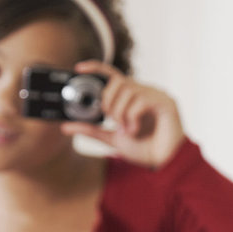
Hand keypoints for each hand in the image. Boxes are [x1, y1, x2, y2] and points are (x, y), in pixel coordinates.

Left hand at [61, 60, 184, 168]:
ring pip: (128, 91)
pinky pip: (142, 100)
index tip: (79, 68)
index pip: (113, 75)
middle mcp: (145, 92)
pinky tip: (136, 130)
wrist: (164, 163)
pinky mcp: (166, 102)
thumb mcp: (112, 138)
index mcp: (132, 97)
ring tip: (127, 130)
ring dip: (121, 113)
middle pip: (118, 81)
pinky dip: (133, 117)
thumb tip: (66, 126)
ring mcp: (157, 95)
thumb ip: (91, 130)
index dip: (96, 68)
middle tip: (113, 120)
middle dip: (109, 102)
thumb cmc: (144, 149)